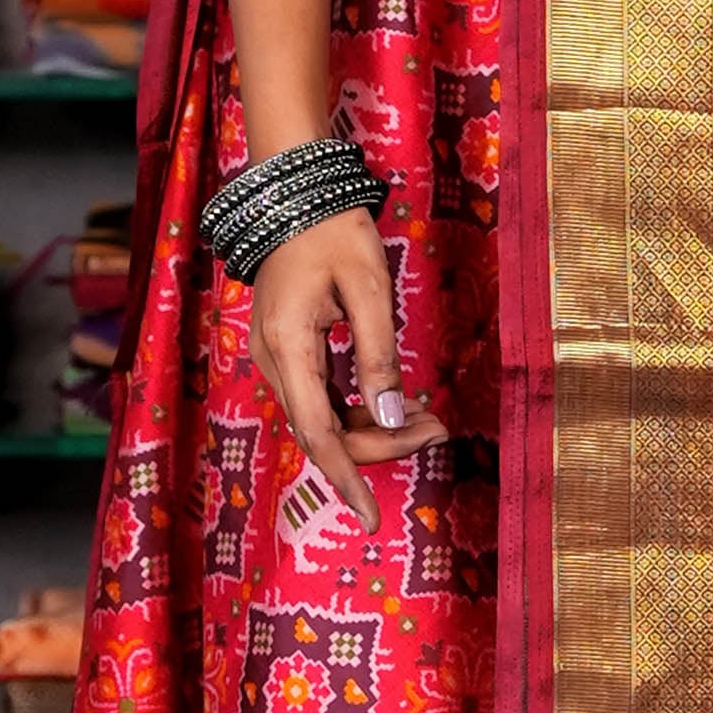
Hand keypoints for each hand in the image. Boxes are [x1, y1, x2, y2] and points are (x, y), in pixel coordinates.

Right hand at [247, 203, 448, 526]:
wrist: (296, 193)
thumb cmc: (335, 231)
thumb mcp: (370, 287)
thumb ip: (379, 355)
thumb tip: (393, 415)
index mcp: (288, 345)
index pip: (318, 434)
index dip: (348, 479)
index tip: (372, 519)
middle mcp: (274, 360)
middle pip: (324, 432)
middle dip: (382, 443)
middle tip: (439, 429)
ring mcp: (278, 357)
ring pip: (324, 419)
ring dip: (374, 427)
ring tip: (430, 418)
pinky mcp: (289, 351)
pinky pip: (322, 398)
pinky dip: (360, 407)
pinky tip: (399, 401)